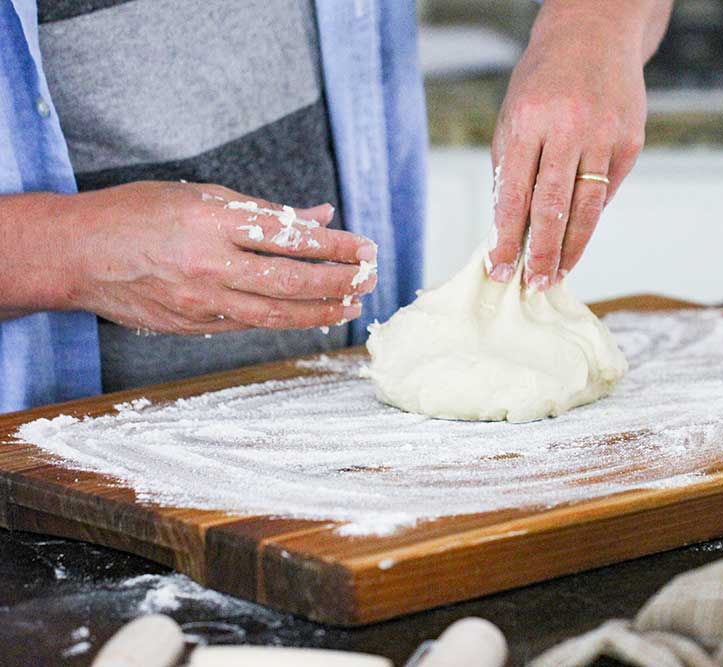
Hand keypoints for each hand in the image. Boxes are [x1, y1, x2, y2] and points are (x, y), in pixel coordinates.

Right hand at [61, 181, 376, 334]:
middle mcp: (210, 266)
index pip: (291, 238)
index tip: (366, 246)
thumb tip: (320, 214)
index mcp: (212, 223)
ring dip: (321, 311)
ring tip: (351, 304)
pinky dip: (284, 318)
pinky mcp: (194, 326)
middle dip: (339, 281)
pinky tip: (309, 313)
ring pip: (276, 313)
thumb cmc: (138, 214)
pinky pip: (250, 324)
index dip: (336, 246)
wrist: (79, 255)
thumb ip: (264, 210)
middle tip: (370, 277)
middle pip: (292, 281)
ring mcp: (202, 302)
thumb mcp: (201, 195)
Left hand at [487, 2, 653, 290]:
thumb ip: (511, 168)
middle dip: (542, 253)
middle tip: (534, 285)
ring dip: (571, 247)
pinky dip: (590, 215)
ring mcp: (605, 134)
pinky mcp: (631, 141)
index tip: (499, 267)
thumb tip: (509, 229)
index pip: (513, 194)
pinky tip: (578, 235)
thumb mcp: (513, 115)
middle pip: (553, 208)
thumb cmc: (543, 82)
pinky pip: (607, 190)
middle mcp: (568, 128)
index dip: (506, 237)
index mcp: (528, 121)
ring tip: (558, 274)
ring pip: (587, 207)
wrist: (594, 34)